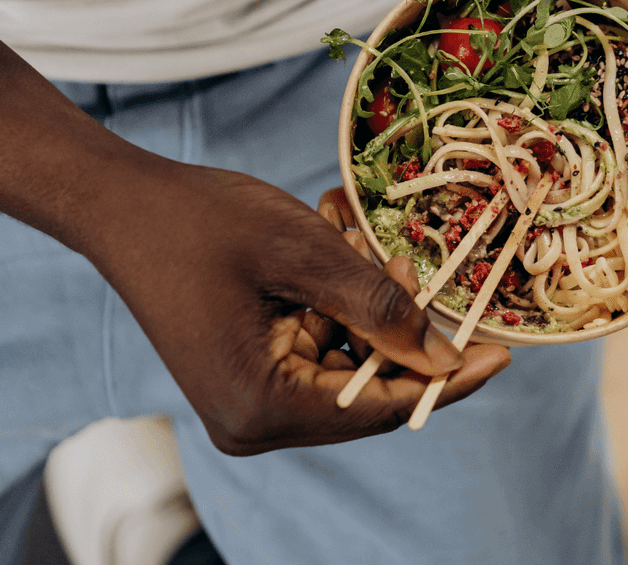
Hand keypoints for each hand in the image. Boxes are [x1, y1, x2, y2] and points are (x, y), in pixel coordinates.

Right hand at [86, 161, 509, 453]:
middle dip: (398, 324)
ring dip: (366, 302)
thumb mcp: (305, 255)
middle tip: (406, 256)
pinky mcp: (250, 375)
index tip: (503, 353)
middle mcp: (255, 421)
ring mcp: (250, 401)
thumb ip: (377, 306)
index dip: (447, 381)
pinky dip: (338, 300)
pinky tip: (331, 244)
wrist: (125, 206)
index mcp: (261, 406)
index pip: (379, 407)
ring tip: (348, 234)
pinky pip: (321, 345)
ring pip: (349, 361)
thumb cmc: (204, 223)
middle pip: (367, 389)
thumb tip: (442, 356)